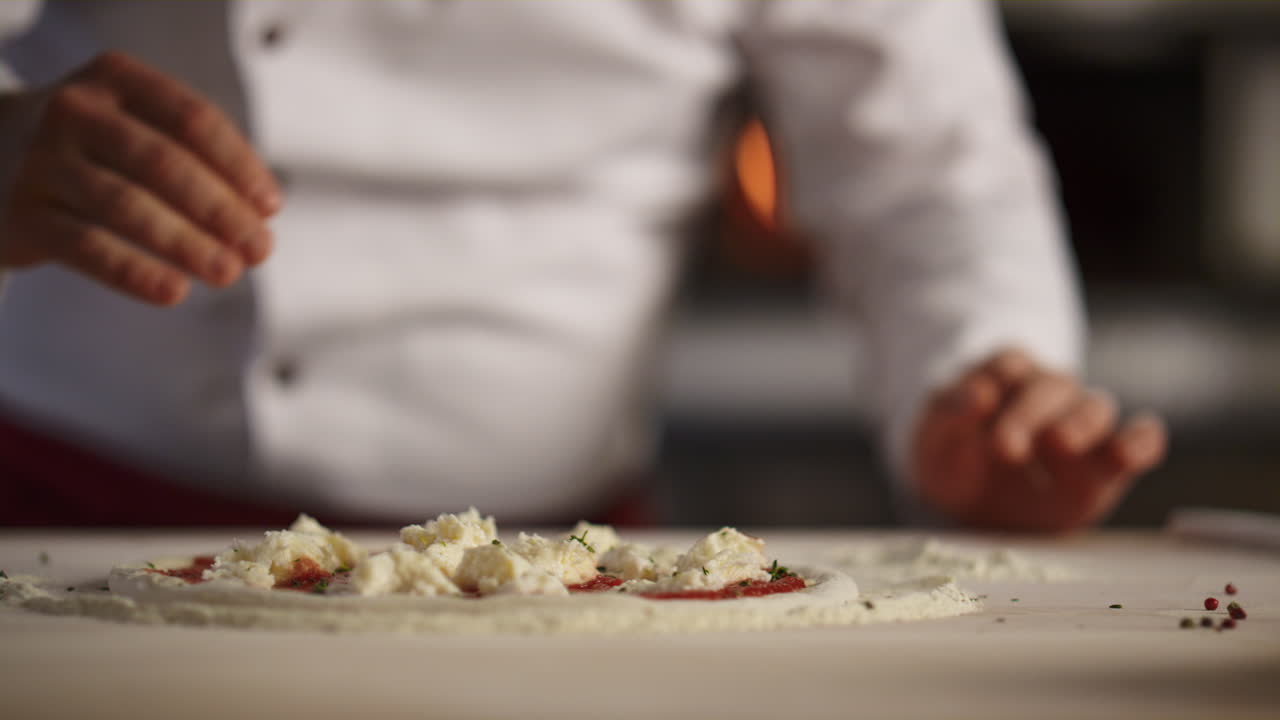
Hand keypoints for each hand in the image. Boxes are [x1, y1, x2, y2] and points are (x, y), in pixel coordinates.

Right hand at [0, 51, 279, 304]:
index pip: (192, 119)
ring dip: (187, 244)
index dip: (239, 165)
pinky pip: (86, 247)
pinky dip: (135, 272)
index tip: (271, 207)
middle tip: (260, 249)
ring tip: (228, 272)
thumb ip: (197, 158)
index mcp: (116, 79)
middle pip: (163, 163)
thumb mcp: (138, 126)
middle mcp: (74, 111)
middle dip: (221, 211)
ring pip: (127, 206)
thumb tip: (260, 214)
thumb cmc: (96, 147)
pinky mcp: (23, 215)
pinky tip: (174, 292)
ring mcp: (42, 161)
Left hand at [912, 347, 1166, 532]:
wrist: (975, 507)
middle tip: (1004, 446)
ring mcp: (1083, 427)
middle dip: (1028, 413)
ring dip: (1081, 421)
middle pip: (1052, 386)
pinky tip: (1132, 451)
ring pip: (1095, 407)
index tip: (981, 402)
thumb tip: (977, 393)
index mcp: (1005, 378)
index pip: (1008, 364)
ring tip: (1062, 442)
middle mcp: (1050, 394)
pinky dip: (1141, 442)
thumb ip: (950, 417)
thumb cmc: (956, 463)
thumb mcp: (936, 442)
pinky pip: (1139, 442)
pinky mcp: (1106, 466)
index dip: (996, 378)